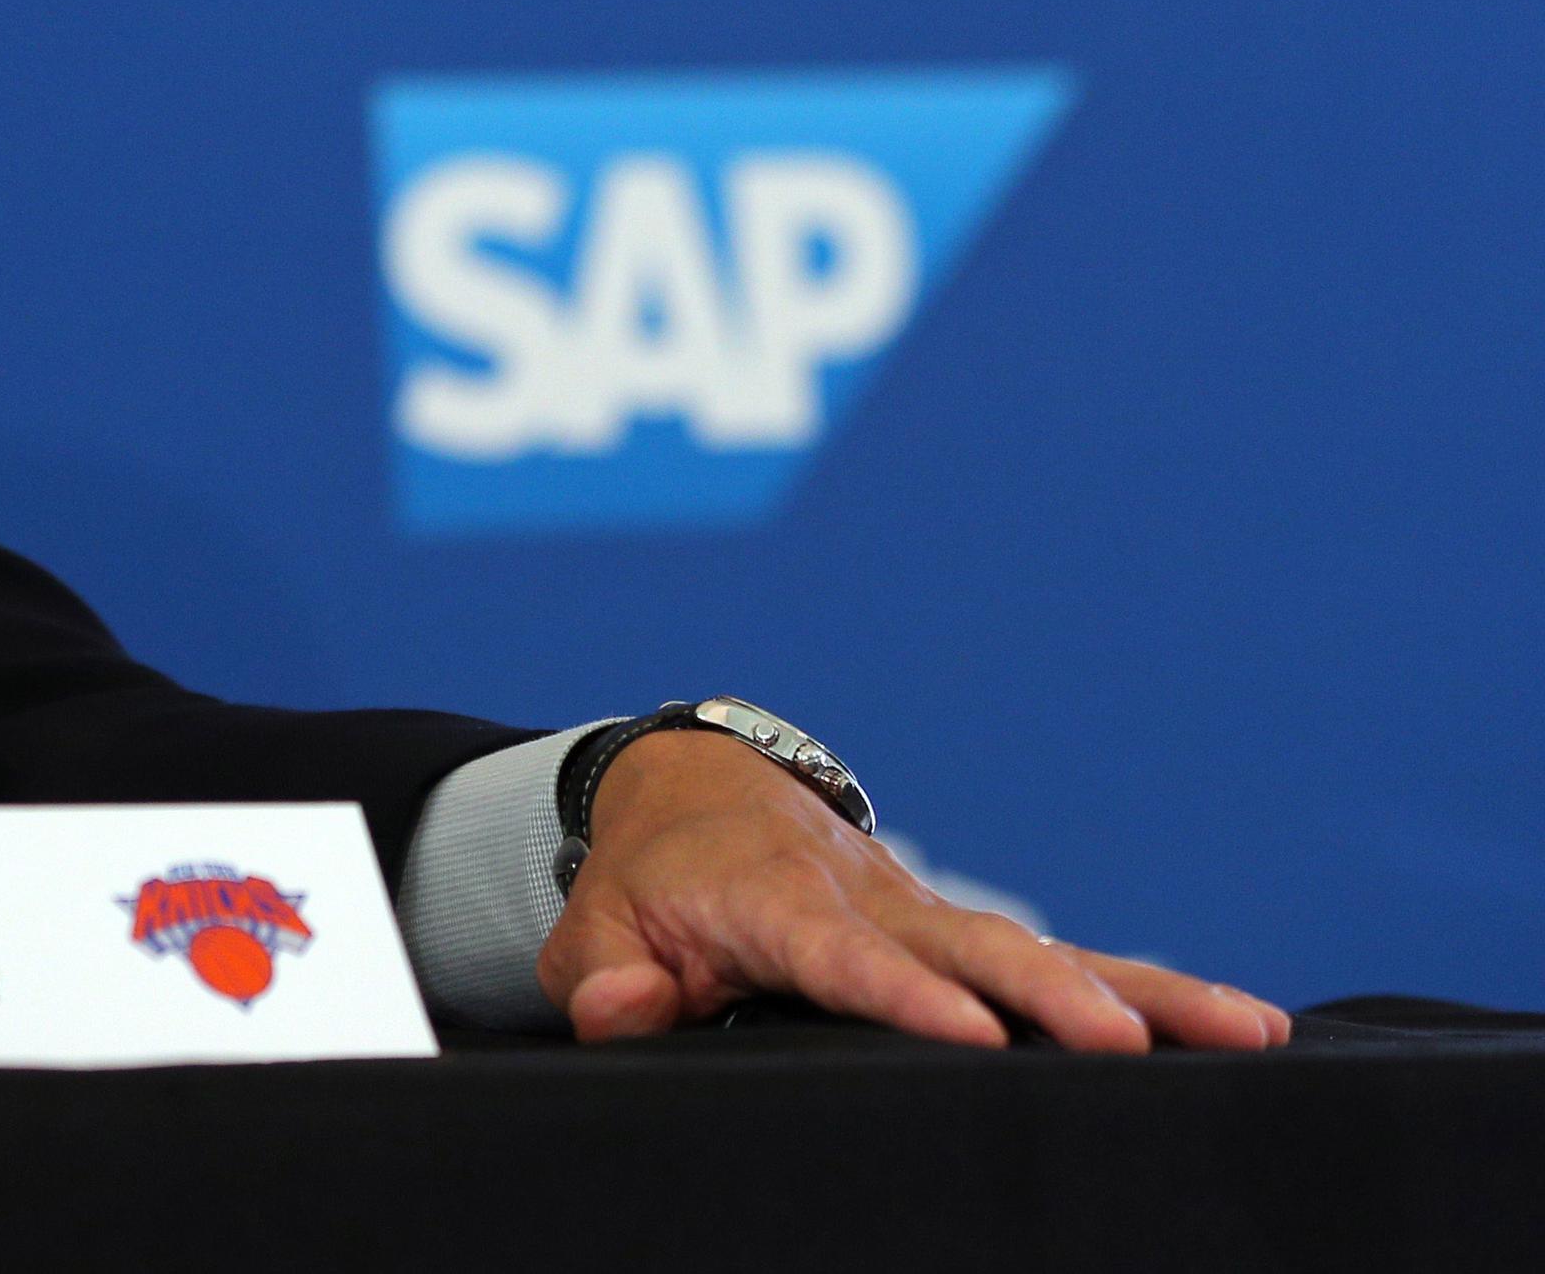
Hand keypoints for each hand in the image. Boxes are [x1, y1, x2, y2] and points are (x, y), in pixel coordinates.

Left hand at [538, 729, 1292, 1052]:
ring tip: (1245, 1030)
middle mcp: (871, 900)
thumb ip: (603, 979)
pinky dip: (1149, 987)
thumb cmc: (646, 885)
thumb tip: (625, 1009)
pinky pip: (1061, 961)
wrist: (693, 797)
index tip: (968, 1032)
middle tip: (1122, 1042)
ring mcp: (926, 913)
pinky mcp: (963, 934)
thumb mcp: (595, 929)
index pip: (843, 955)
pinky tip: (1240, 1026)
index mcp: (775, 903)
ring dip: (1142, 989)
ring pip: (1041, 949)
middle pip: (973, 945)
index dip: (902, 993)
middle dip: (1050, 992)